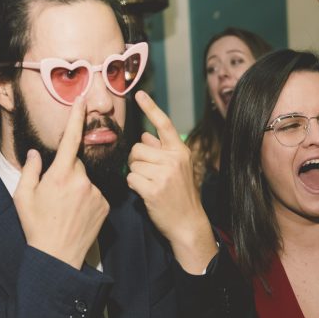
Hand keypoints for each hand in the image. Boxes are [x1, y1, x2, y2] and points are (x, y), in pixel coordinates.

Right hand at [13, 97, 108, 268]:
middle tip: (55, 194)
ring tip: (66, 209)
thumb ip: (30, 170)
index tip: (83, 100)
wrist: (57, 256)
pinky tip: (78, 214)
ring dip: (78, 187)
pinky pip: (96, 193)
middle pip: (76, 164)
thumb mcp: (22, 197)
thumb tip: (36, 154)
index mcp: (59, 175)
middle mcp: (81, 180)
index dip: (76, 117)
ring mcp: (96, 193)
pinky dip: (88, 199)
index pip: (70, 139)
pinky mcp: (105, 205)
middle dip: (67, 172)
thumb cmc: (36, 226)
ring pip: (87, 180)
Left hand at [128, 91, 216, 272]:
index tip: (139, 94)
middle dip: (136, 160)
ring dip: (135, 174)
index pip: (163, 124)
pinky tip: (146, 194)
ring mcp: (164, 174)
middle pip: (138, 148)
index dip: (150, 108)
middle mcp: (173, 159)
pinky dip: (134, 186)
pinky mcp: (153, 188)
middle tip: (148, 175)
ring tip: (150, 185)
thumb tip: (145, 135)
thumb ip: (162, 150)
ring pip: (132, 164)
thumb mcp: (178, 169)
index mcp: (180, 151)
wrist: (188, 223)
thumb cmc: (180, 196)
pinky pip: (130, 178)